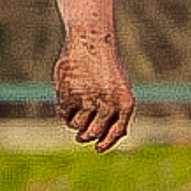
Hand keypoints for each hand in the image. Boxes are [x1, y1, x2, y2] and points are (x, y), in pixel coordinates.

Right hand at [53, 34, 134, 150]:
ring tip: (77, 115)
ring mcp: (88, 100)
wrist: (91, 42)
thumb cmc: (107, 67)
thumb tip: (112, 138)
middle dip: (86, 137)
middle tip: (81, 138)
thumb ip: (117, 112)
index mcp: (126, 103)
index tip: (97, 149)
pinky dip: (65, 114)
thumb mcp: (119, 88)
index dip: (107, 143)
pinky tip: (67, 105)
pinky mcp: (69, 95)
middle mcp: (108, 104)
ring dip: (77, 125)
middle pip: (94, 133)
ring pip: (79, 126)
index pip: (117, 132)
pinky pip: (65, 115)